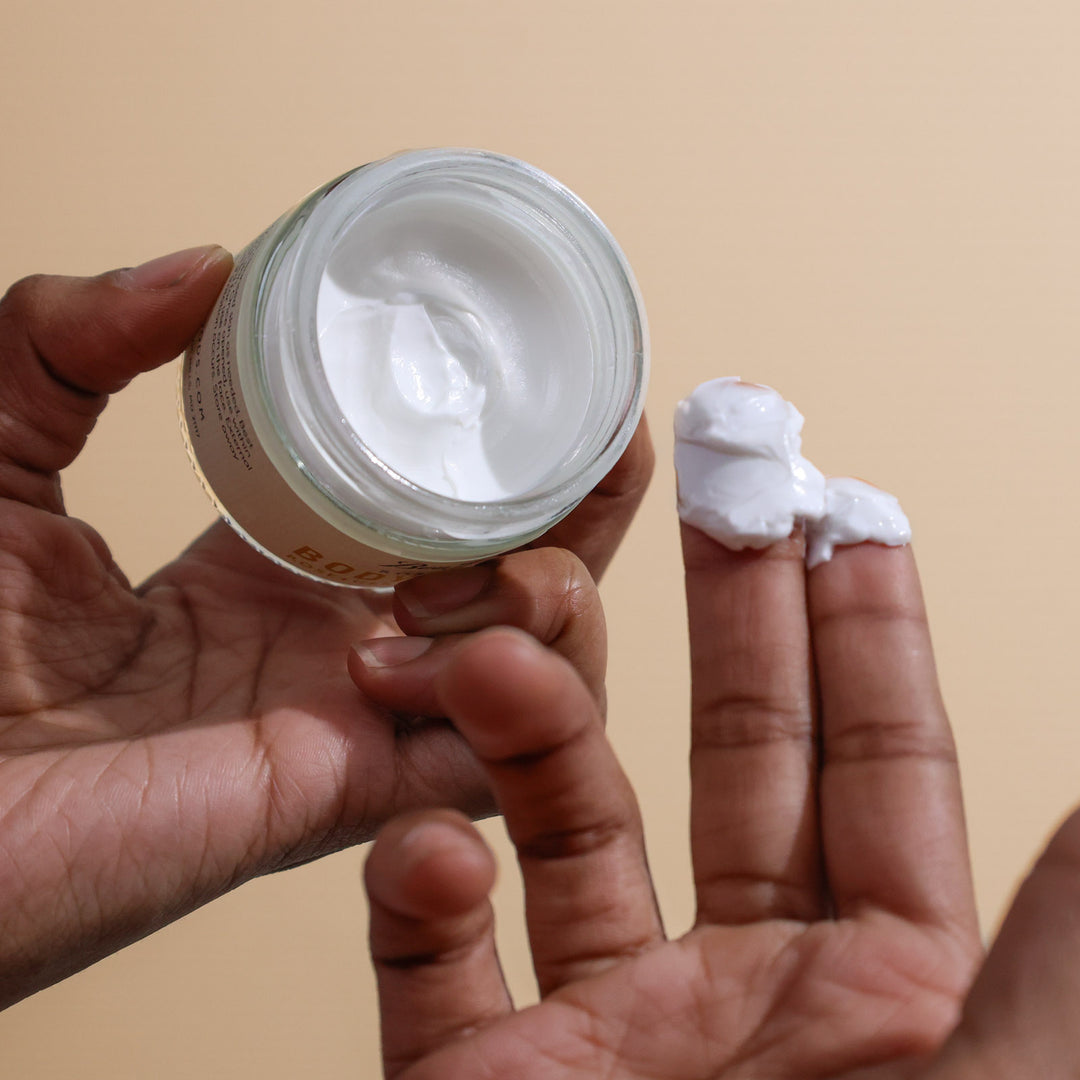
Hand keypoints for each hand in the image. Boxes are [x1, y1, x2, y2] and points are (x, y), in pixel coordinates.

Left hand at [0, 248, 651, 1006]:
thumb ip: (68, 342)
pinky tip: (477, 644)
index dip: (500, 455)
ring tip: (514, 564)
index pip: (423, 512)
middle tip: (615, 444)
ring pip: (533, 676)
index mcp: (263, 576)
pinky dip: (520, 697)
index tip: (550, 382)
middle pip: (510, 585)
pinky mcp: (341, 800)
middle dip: (583, 514)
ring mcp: (344, 727)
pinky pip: (483, 758)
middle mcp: (325, 649)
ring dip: (560, 604)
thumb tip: (204, 263)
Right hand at [365, 529, 1076, 1077]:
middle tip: (720, 493)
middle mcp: (746, 1004)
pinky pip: (431, 966)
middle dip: (726, 619)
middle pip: (730, 759)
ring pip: (562, 827)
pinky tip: (423, 853)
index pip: (880, 766)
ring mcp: (605, 1041)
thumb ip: (1061, 949)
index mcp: (881, 1000)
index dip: (865, 631)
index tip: (843, 513)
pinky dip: (415, 901)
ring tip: (493, 656)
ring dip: (526, 732)